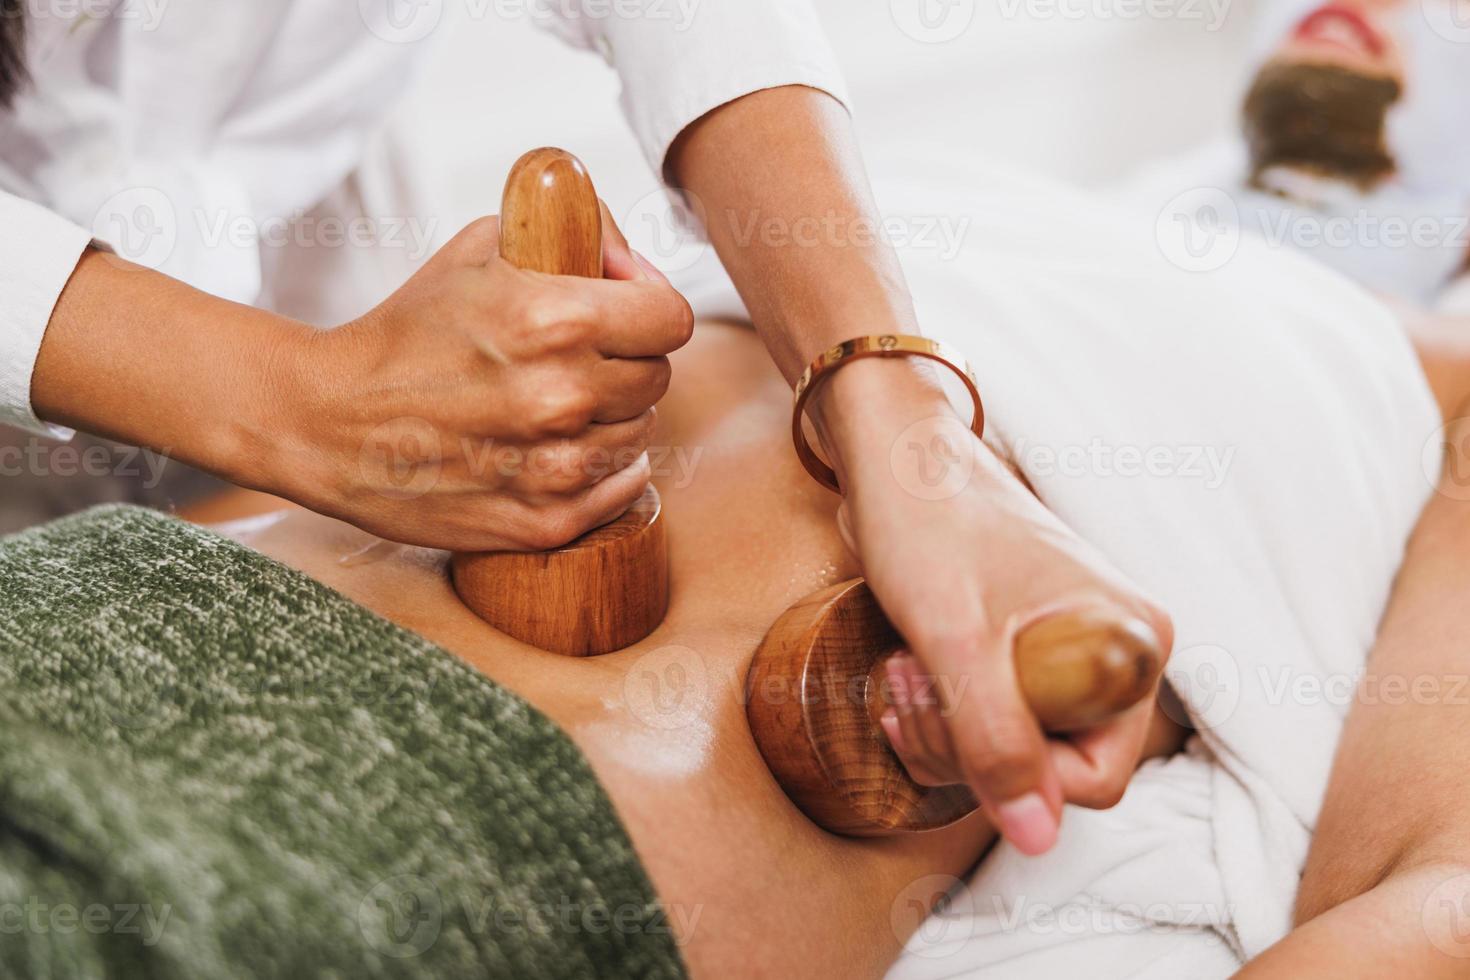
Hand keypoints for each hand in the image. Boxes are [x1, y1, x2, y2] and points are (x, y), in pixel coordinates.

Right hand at [257, 208, 693, 550]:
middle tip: (578, 359)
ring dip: (611, 417)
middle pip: (658, 377)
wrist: (328, 422)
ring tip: (557, 406)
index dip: (650, 307)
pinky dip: (605, 471)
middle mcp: (564, 397)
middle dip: (626, 361)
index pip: (672, 317)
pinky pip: (621, 490)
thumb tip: (632, 256)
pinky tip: (564, 449)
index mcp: (556, 320)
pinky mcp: (543, 521)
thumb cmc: (406, 332)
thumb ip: (569, 233)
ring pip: (640, 434)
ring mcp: (556, 467)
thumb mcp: (480, 248)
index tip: (624, 310)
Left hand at [812, 358, 1172, 854]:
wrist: (893, 452)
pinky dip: (944, 711)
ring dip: (944, 730)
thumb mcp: (956, 643)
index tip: (948, 716)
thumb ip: (998, 742)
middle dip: (966, 748)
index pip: (1095, 778)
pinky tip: (907, 674)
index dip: (1011, 772)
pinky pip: (996, 714)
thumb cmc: (929, 523)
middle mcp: (1116, 651)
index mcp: (1130, 644)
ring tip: (902, 673)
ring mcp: (1071, 648)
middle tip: (909, 689)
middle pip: (1053, 768)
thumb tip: (1038, 838)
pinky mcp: (1028, 644)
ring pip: (1015, 747)